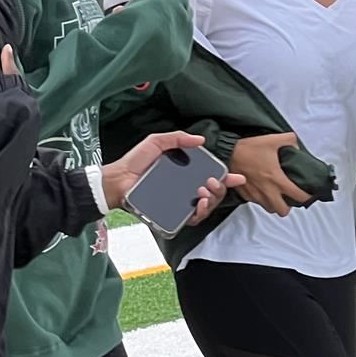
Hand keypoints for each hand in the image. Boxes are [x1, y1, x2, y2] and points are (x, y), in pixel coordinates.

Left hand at [102, 132, 242, 223]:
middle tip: (211, 183)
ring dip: (211, 201)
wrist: (118, 179)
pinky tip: (198, 206)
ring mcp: (179, 202)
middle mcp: (185, 188)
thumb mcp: (157, 142)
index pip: (211, 176)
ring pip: (206, 207)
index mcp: (185, 172)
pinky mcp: (172, 214)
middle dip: (219, 189)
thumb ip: (177, 137)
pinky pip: (192, 219)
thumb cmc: (135, 161)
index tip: (237, 177)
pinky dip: (199, 213)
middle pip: (213, 193)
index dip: (226, 178)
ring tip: (203, 194)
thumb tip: (201, 140)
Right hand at [230, 132, 311, 216]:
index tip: (308, 193)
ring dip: (275, 204)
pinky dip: (262, 199)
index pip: (297, 196)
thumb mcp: (273, 139)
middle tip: (289, 197)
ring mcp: (255, 195)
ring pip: (269, 209)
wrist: (227, 153)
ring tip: (276, 195)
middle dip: (288, 206)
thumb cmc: (249, 148)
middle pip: (282, 211)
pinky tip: (263, 190)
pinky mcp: (246, 195)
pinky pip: (257, 202)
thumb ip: (290, 141)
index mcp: (277, 179)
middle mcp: (267, 191)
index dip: (306, 197)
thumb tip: (297, 147)